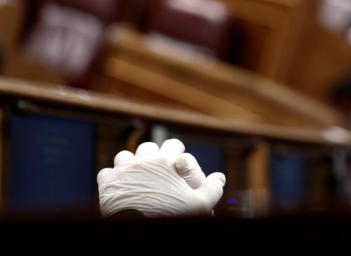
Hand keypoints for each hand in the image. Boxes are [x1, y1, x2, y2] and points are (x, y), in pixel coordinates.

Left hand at [97, 139, 225, 216]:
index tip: (177, 157)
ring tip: (136, 175)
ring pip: (125, 156)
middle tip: (157, 167)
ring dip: (131, 163)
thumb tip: (220, 178)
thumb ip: (213, 188)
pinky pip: (107, 173)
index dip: (177, 150)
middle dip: (153, 155)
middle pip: (148, 147)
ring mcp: (123, 170)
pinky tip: (118, 186)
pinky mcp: (107, 183)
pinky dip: (112, 178)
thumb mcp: (201, 204)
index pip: (173, 144)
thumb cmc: (173, 216)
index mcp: (166, 161)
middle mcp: (143, 161)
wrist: (139, 230)